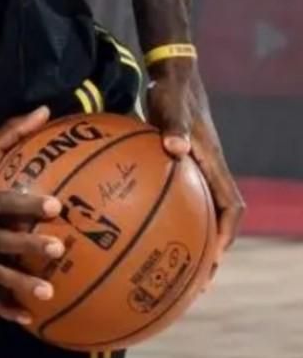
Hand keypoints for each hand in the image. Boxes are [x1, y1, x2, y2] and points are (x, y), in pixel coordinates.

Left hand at [146, 61, 244, 293]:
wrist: (172, 75)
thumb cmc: (173, 90)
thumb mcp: (172, 105)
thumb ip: (174, 125)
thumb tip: (176, 147)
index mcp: (212, 164)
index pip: (230, 208)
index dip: (225, 236)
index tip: (213, 260)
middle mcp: (206, 172)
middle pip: (215, 220)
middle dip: (208, 252)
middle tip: (193, 282)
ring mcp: (191, 171)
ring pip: (194, 213)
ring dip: (185, 240)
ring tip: (164, 269)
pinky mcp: (173, 167)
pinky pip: (170, 199)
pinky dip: (156, 217)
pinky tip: (127, 231)